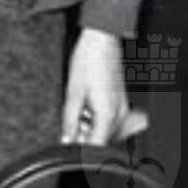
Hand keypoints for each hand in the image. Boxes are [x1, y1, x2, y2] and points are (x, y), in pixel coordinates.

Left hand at [59, 28, 148, 147]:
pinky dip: (95, 116)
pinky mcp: (120, 100)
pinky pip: (108, 118)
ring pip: (104, 129)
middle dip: (83, 136)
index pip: (95, 147)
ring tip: (78, 107)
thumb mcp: (73, 93)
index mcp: (108, 115)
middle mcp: (119, 114)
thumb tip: (66, 140)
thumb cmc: (89, 59)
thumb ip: (69, 121)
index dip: (79, 149)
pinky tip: (86, 103)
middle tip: (70, 122)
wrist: (102, 37)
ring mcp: (121, 107)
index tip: (68, 145)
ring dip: (89, 126)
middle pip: (100, 139)